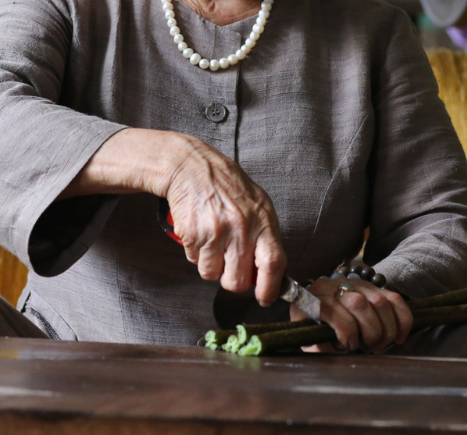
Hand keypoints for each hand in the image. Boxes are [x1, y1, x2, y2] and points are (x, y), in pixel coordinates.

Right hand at [159, 134, 286, 304]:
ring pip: (212, 275)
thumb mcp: (258, 205)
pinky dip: (196, 253)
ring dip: (211, 265)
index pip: (273, 264)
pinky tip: (200, 232)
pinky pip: (194, 261)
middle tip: (230, 265)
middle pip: (238, 281)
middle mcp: (241, 229)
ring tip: (213, 242)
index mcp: (263, 221)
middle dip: (232, 280)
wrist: (192, 167)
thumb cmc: (228, 187)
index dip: (270, 288)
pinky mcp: (193, 235)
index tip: (265, 298)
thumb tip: (268, 274)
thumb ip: (266, 238)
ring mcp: (215, 233)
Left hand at [291, 277, 411, 353]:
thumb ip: (318, 348)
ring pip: (381, 302)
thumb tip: (339, 353)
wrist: (312, 300)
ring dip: (386, 330)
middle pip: (360, 304)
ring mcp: (356, 284)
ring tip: (379, 346)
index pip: (337, 315)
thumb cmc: (311, 325)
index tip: (348, 348)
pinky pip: (395, 299)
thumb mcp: (306, 337)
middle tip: (368, 348)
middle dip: (370, 333)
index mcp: (315, 300)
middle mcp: (336, 287)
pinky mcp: (372, 287)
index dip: (348, 336)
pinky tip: (398, 337)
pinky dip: (402, 320)